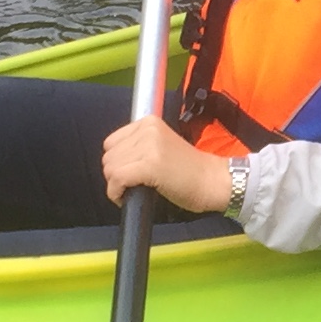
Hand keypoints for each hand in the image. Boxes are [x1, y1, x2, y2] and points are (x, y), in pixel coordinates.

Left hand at [101, 117, 237, 216]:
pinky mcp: (150, 165)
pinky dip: (116, 193)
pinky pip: (117, 180)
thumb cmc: (188, 170)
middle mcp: (147, 129)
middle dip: (116, 175)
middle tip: (134, 185)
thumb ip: (138, 145)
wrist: (212, 181)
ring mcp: (149, 146)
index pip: (111, 143)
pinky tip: (127, 199)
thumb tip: (111, 160)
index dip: (118, 162)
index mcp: (149, 122)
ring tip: (134, 191)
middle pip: (108, 157)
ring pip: (110, 169)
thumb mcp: (161, 145)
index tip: (131, 173)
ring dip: (116, 186)